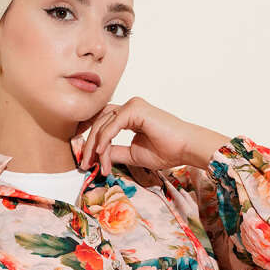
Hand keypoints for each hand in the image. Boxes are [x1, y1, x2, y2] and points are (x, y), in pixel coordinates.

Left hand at [73, 97, 229, 175]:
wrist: (185, 148)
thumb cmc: (167, 151)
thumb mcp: (134, 155)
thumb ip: (116, 152)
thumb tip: (99, 157)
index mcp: (130, 116)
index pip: (103, 124)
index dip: (91, 141)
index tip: (86, 160)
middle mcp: (129, 107)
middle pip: (99, 122)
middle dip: (88, 143)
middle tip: (83, 164)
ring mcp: (132, 105)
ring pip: (103, 123)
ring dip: (95, 145)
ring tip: (93, 163)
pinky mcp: (135, 108)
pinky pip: (113, 124)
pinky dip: (105, 139)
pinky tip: (101, 153)